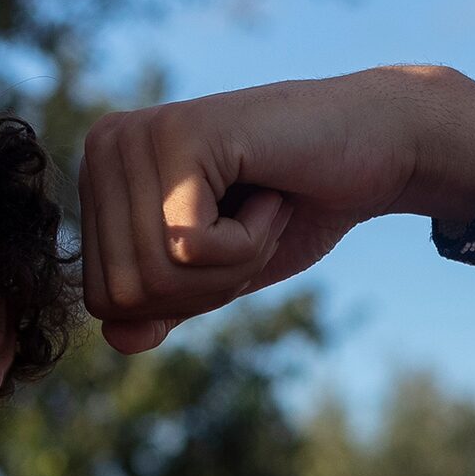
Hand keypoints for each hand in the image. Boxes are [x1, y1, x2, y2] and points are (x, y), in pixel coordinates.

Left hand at [79, 65, 474, 351]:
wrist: (376, 148)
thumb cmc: (293, 209)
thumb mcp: (216, 277)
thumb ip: (162, 309)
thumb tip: (115, 340)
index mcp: (98, 181)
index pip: (104, 300)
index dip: (179, 299)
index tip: (226, 241)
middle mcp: (102, 149)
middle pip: (124, 293)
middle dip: (204, 286)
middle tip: (250, 225)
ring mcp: (137, 137)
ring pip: (154, 274)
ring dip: (229, 263)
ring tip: (259, 207)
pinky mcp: (180, 135)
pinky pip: (189, 248)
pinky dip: (247, 243)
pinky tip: (269, 193)